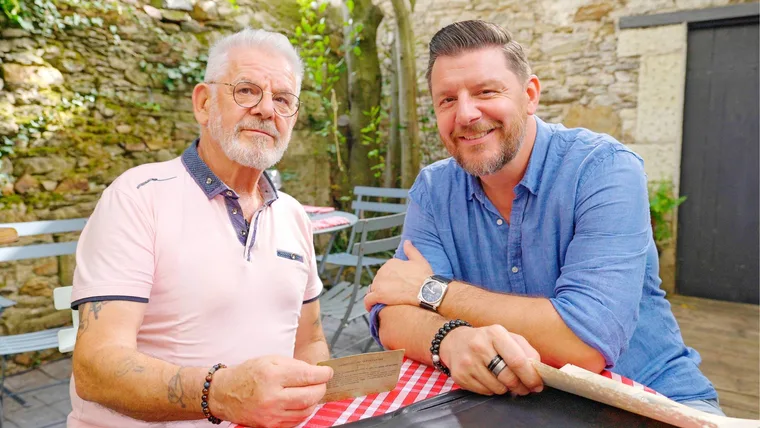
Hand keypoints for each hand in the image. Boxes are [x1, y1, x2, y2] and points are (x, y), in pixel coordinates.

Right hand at [209, 355, 332, 426]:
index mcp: (272, 375)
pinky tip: (302, 403)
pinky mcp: (270, 426)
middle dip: (321, 388)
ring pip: (305, 411)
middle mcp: (272, 396)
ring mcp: (271, 414)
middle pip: (309, 396)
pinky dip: (303, 412)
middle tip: (322, 383)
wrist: (224, 394)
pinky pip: (296, 421)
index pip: (307, 376)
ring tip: (312, 392)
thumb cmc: (248, 374)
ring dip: (314, 401)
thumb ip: (294, 365)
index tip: (328, 372)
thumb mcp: (269, 360)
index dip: (322, 374)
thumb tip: (315, 372)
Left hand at [364, 240, 432, 310]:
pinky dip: (369, 304)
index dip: (390, 280)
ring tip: (385, 303)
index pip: (385, 272)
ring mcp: (380, 283)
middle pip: (378, 281)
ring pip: (372, 290)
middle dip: (384, 288)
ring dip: (377, 296)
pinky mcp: (379, 295)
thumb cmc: (425, 277)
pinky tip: (373, 308)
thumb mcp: (419, 260)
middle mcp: (383, 271)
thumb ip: (411, 250)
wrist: (427, 291)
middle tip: (393, 296)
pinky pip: (368, 300)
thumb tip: (407, 242)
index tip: (396, 286)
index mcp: (391, 263)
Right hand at [438, 325, 542, 396]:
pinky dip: (492, 390)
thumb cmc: (486, 341)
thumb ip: (526, 350)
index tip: (537, 384)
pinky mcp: (460, 376)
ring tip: (503, 379)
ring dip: (506, 389)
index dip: (531, 377)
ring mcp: (468, 362)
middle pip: (508, 377)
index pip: (518, 360)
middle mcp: (479, 346)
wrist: (455, 342)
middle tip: (524, 388)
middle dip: (521, 387)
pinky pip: (485, 392)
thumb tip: (538, 370)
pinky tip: (489, 379)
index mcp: (495, 334)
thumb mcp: (506, 337)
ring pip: (498, 388)